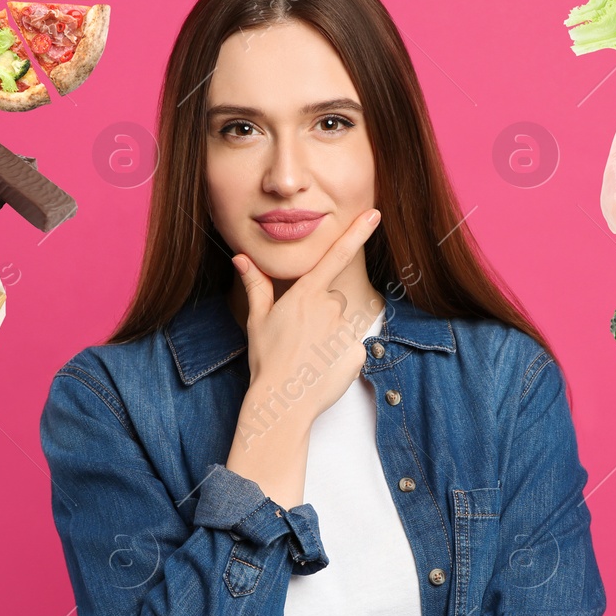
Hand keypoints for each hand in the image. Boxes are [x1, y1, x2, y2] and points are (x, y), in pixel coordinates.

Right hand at [234, 208, 381, 426]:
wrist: (282, 400)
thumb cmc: (266, 358)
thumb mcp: (257, 319)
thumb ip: (256, 285)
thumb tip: (241, 258)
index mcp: (307, 294)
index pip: (336, 255)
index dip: (357, 232)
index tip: (374, 214)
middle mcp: (331, 307)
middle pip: (333, 300)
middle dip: (321, 314)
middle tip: (300, 338)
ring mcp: (346, 330)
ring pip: (341, 325)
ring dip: (329, 336)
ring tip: (309, 356)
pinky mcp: (357, 353)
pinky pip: (350, 348)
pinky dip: (338, 356)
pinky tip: (321, 368)